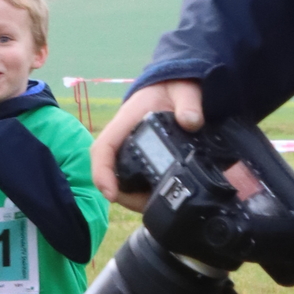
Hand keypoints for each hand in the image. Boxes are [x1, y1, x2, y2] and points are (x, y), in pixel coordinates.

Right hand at [92, 77, 203, 205]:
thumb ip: (189, 103)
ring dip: (136, 199)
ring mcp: (132, 152)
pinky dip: (146, 195)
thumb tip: (191, 122)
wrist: (179, 86)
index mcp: (126, 121)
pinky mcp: (143, 160)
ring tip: (161, 206)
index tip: (110, 193)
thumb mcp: (184, 90)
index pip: (103, 148)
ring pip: (123, 181)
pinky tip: (165, 200)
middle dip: (124, 195)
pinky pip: (137, 182)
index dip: (102, 172)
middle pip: (111, 173)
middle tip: (149, 207)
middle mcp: (124, 140)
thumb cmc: (175, 87)